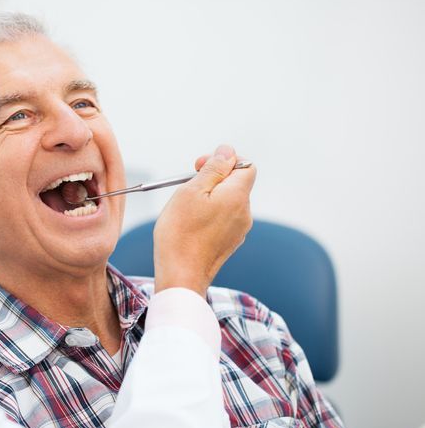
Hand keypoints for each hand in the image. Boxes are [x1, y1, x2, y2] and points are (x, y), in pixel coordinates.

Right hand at [153, 145, 255, 296]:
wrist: (181, 276)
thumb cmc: (180, 233)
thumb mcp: (191, 191)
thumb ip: (213, 169)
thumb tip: (227, 152)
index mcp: (237, 196)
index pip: (246, 165)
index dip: (224, 160)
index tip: (200, 167)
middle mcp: (244, 213)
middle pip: (235, 184)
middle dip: (213, 179)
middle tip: (188, 185)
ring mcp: (238, 230)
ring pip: (227, 202)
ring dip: (209, 198)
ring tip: (186, 209)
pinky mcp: (229, 243)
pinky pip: (223, 219)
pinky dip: (209, 216)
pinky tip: (190, 225)